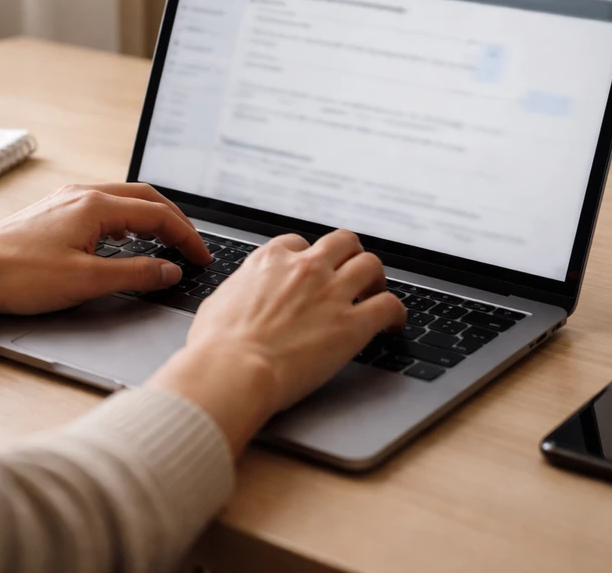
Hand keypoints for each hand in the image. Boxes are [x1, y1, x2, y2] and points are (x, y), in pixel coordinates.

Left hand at [0, 183, 212, 313]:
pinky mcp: (54, 212)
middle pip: (145, 198)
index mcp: (95, 205)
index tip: (201, 257)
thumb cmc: (18, 275)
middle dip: (174, 220)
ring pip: (123, 200)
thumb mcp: (87, 281)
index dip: (186, 237)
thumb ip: (135, 274)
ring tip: (166, 240)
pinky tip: (124, 239)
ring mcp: (66, 201)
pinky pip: (103, 207)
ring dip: (151, 217)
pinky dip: (127, 220)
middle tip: (192, 245)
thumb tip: (170, 270)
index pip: (158, 215)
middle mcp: (82, 195)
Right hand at [148, 230, 406, 454]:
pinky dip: (396, 313)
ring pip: (371, 265)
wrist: (231, 369)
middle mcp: (305, 269)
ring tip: (374, 295)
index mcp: (270, 260)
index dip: (309, 258)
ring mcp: (332, 293)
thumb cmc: (216, 346)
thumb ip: (239, 292)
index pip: (299, 244)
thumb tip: (239, 299)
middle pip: (343, 242)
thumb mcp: (219, 302)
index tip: (311, 272)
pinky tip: (393, 324)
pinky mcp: (353, 324)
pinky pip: (389, 305)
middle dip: (349, 256)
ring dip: (375, 279)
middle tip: (350, 275)